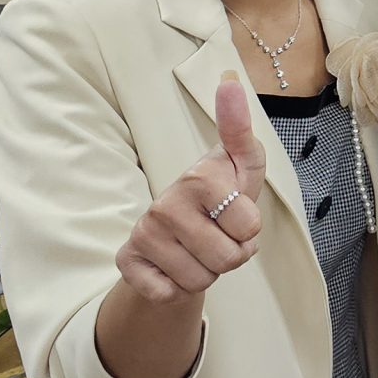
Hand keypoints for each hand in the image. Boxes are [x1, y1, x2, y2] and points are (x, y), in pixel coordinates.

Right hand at [114, 73, 265, 304]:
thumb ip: (242, 130)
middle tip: (218, 238)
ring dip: (207, 273)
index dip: (250, 231)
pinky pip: (168, 294)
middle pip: (226, 259)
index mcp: (197, 177)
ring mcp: (143, 233)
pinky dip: (177, 289)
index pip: (249, 228)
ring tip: (198, 250)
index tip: (235, 215)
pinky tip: (173, 267)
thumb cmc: (220, 196)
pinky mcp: (126, 262)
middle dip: (231, 256)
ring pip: (199, 281)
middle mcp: (164, 203)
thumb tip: (230, 82)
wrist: (177, 234)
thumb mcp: (243, 165)